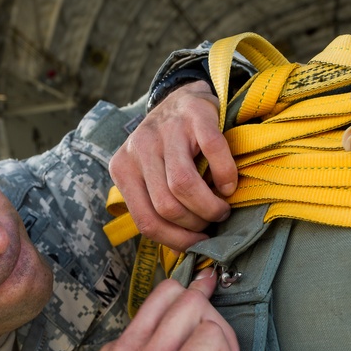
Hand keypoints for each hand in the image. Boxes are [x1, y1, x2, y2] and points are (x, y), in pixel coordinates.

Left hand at [109, 81, 237, 251]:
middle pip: (166, 206)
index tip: (196, 244)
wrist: (183, 99)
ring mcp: (166, 130)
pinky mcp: (195, 115)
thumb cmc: (169, 148)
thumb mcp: (151, 175)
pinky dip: (225, 176)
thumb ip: (157, 206)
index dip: (175, 240)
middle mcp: (139, 148)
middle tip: (211, 223)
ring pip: (183, 186)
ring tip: (221, 209)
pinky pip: (212, 153)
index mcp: (122, 168)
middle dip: (194, 224)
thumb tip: (178, 252)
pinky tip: (228, 185)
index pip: (145, 220)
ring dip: (209, 207)